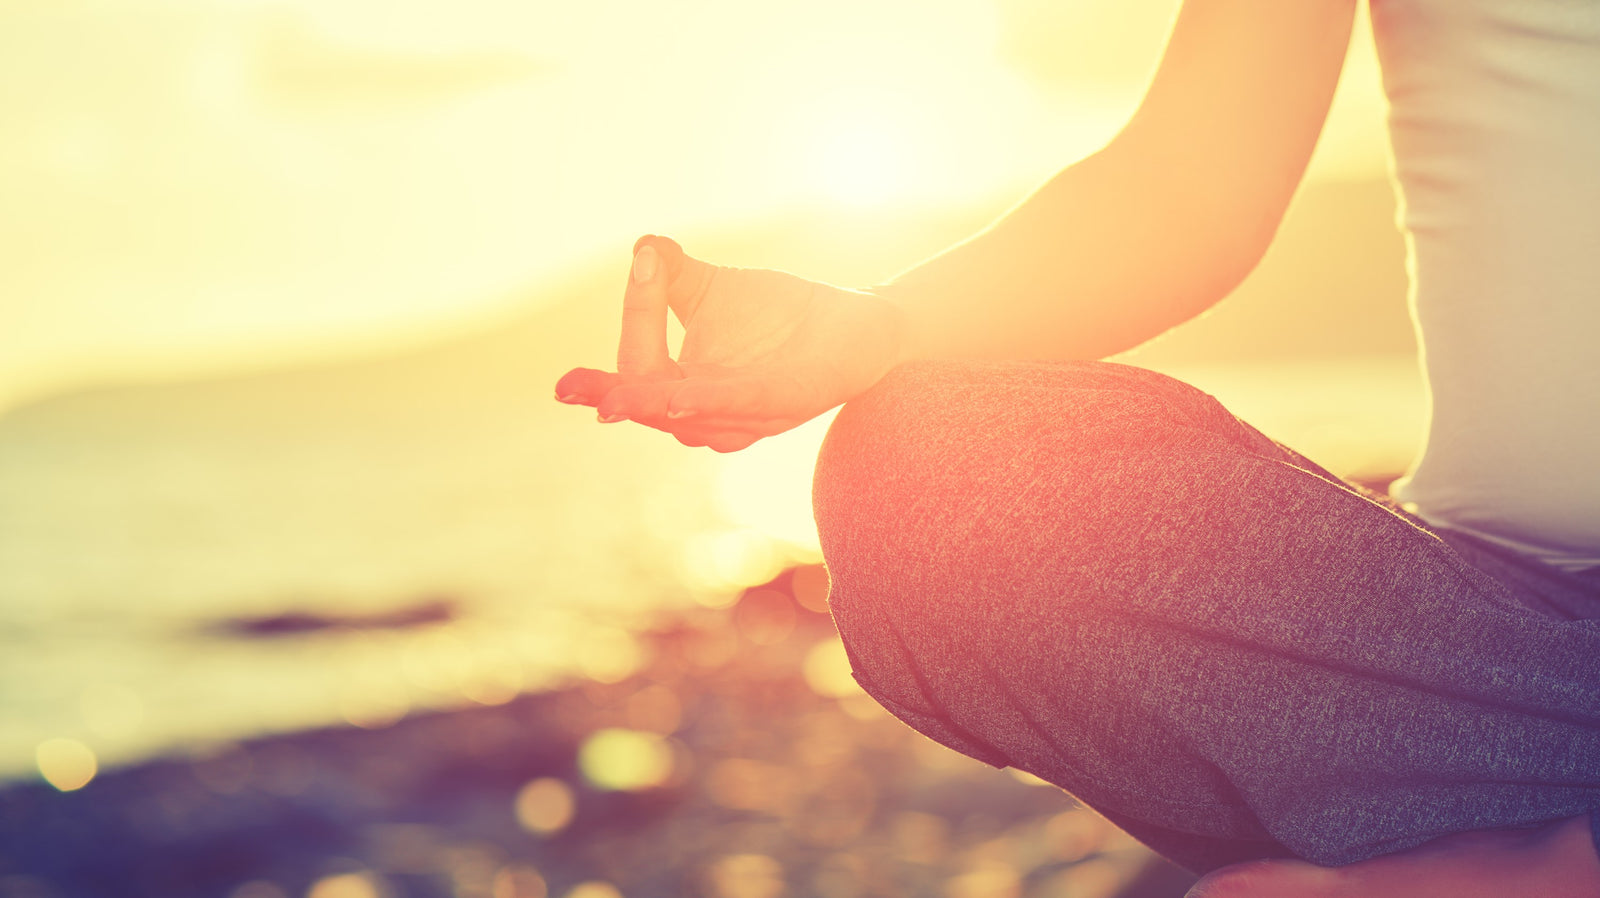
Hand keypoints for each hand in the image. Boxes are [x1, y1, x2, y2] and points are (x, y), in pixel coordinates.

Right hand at [555, 235, 908, 451]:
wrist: (858, 324)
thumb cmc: (781, 316)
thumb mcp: (713, 290)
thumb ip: (670, 274)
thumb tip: (641, 246)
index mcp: (681, 390)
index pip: (637, 364)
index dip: (635, 316)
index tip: (644, 263)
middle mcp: (705, 416)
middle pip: (646, 404)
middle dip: (607, 395)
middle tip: (567, 388)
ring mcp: (743, 417)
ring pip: (683, 414)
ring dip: (649, 405)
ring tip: (611, 400)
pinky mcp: (780, 402)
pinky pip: (735, 405)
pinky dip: (704, 401)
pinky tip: (678, 394)